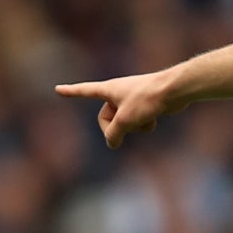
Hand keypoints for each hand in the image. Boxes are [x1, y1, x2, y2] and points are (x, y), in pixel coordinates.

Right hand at [53, 70, 181, 147]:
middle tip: (127, 127)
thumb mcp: (125, 120)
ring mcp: (131, 99)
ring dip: (133, 127)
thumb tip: (112, 143)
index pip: (84, 91)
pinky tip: (154, 118)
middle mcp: (117, 93)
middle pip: (106, 118)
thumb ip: (113, 134)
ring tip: (145, 118)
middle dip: (116, 128)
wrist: (174, 90)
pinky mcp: (144, 105)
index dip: (71, 92)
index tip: (58, 89)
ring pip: (124, 123)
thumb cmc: (147, 99)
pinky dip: (144, 125)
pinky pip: (137, 122)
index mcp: (108, 90)